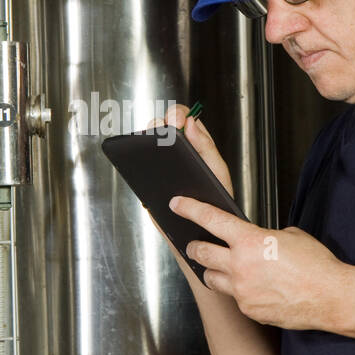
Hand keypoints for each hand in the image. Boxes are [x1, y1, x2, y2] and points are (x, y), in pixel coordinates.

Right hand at [143, 105, 235, 279]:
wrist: (205, 239)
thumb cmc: (217, 206)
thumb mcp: (217, 174)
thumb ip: (206, 148)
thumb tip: (191, 122)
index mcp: (195, 146)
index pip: (184, 119)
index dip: (177, 115)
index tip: (176, 123)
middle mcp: (177, 155)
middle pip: (161, 129)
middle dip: (159, 125)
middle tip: (163, 132)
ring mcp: (161, 170)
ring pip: (147, 149)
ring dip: (145, 143)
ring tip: (150, 146)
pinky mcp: (149, 187)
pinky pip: (139, 172)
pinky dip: (136, 165)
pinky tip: (142, 165)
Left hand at [169, 195, 349, 331]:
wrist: (331, 297)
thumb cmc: (316, 265)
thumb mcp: (291, 236)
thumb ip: (265, 236)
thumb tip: (258, 242)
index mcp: (249, 240)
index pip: (210, 219)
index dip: (189, 209)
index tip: (177, 204)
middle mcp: (239, 266)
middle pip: (200, 252)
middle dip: (194, 246)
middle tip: (194, 244)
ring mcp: (241, 290)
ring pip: (211, 279)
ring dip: (213, 271)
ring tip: (223, 269)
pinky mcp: (248, 310)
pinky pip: (235, 298)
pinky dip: (240, 292)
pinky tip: (255, 289)